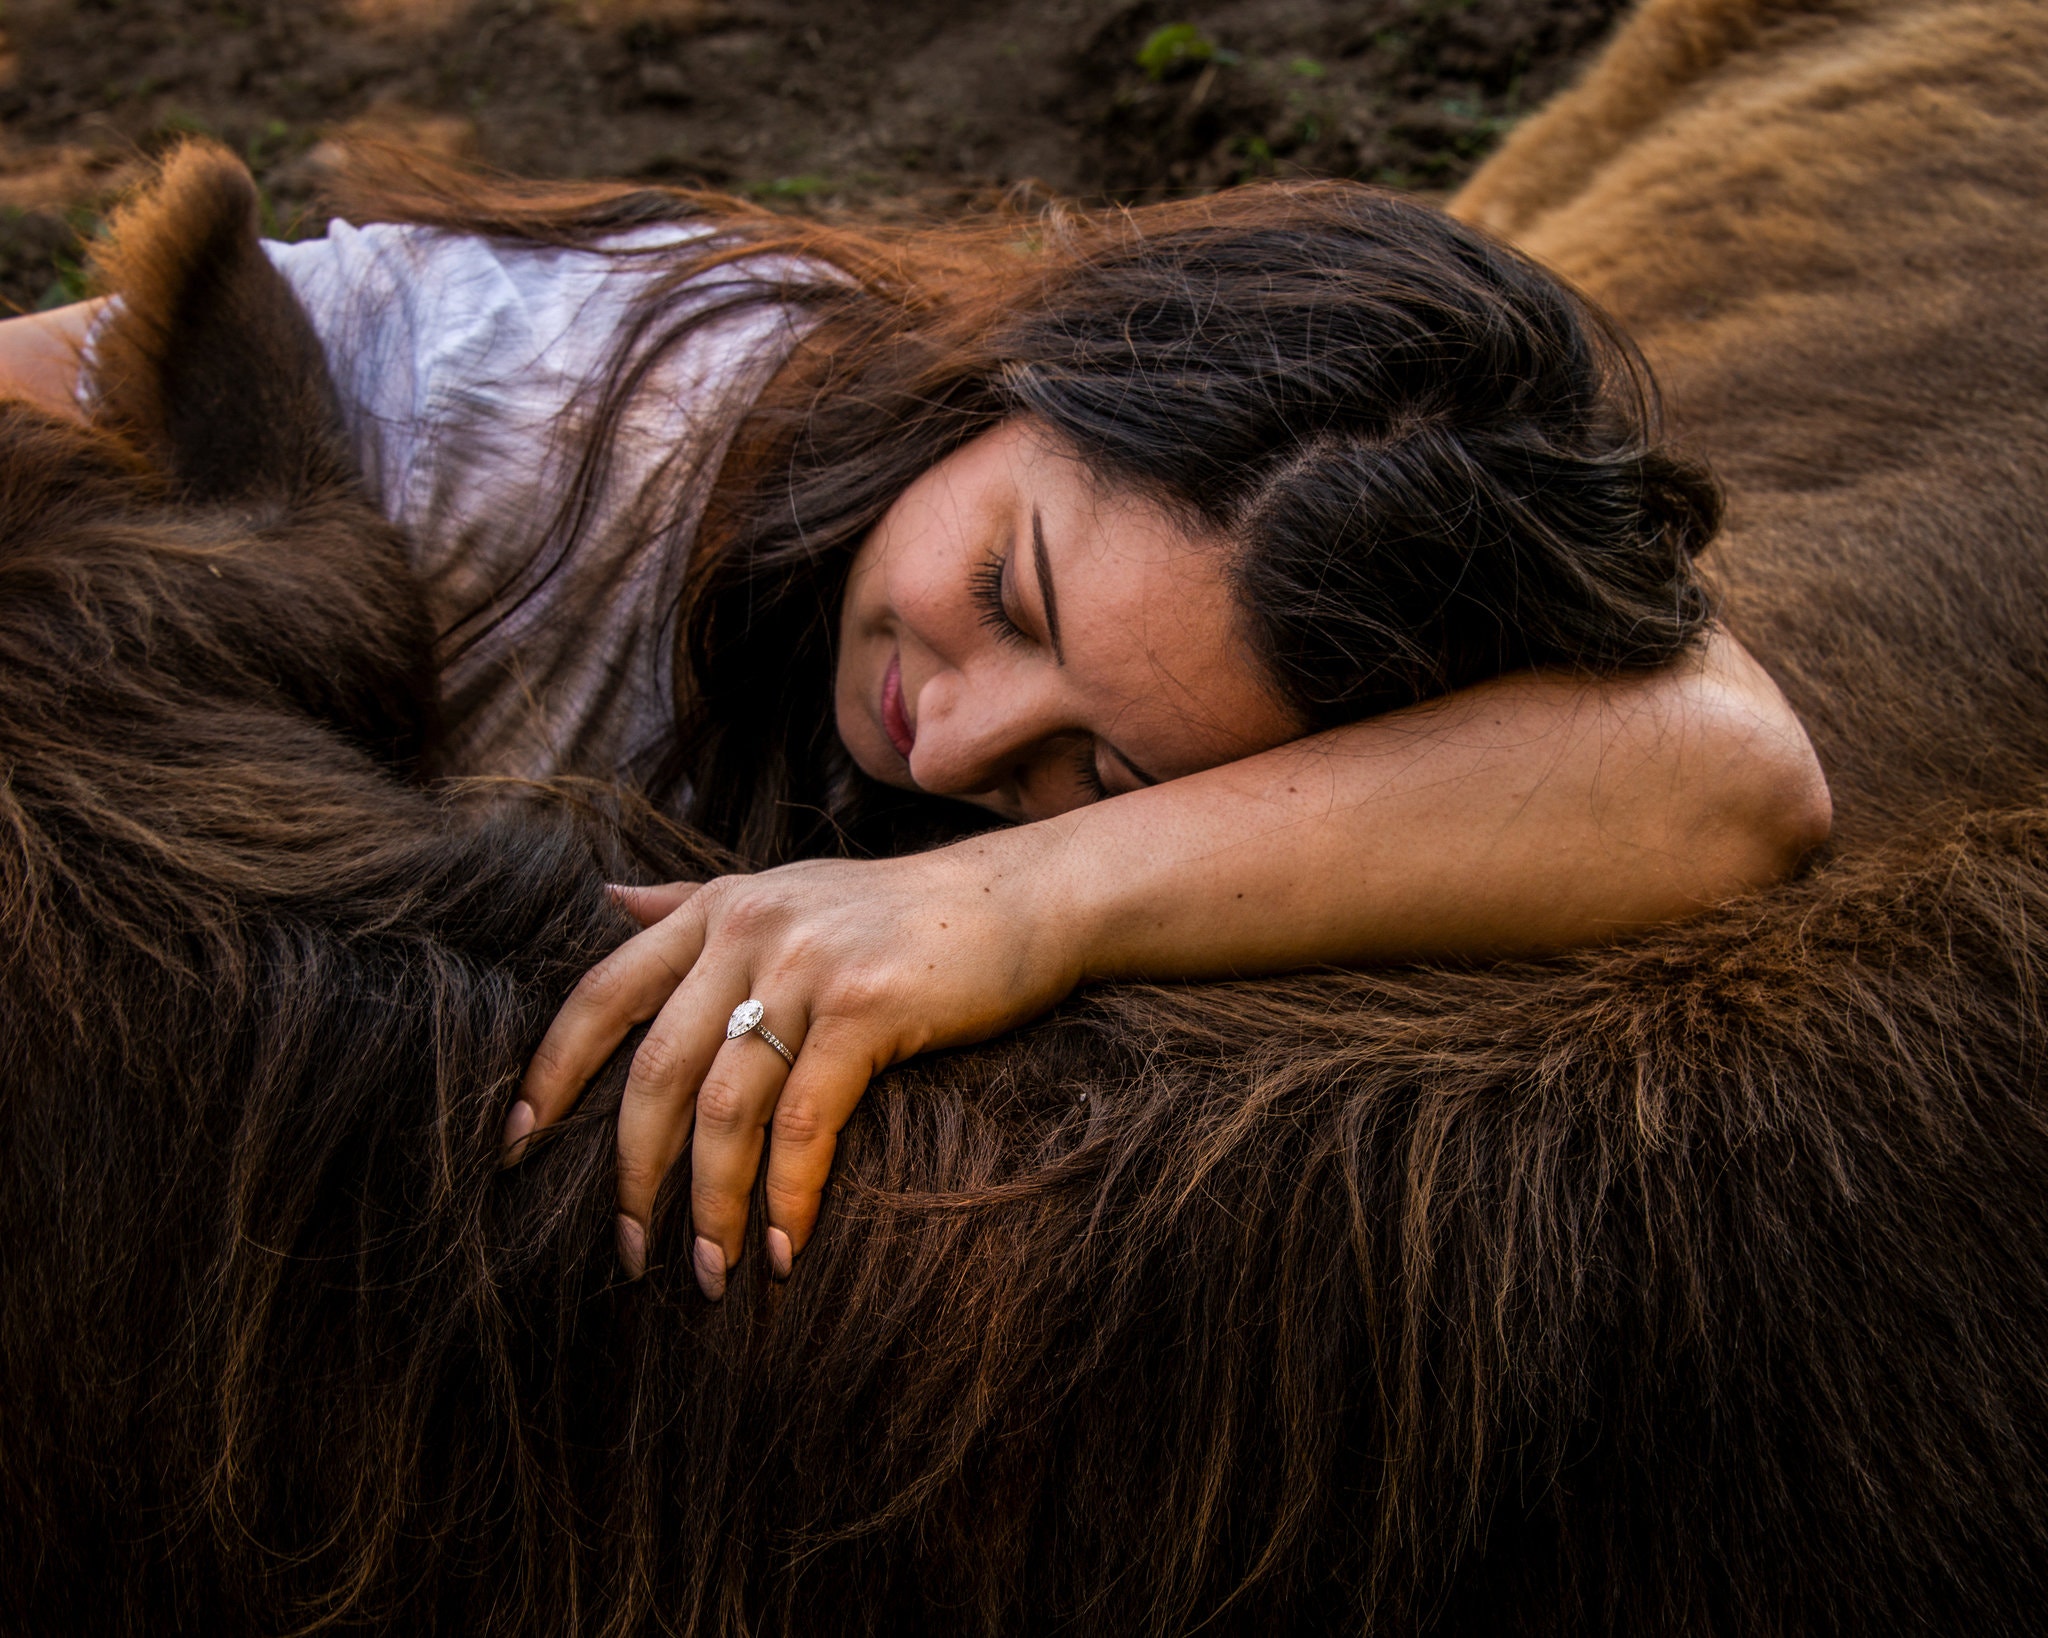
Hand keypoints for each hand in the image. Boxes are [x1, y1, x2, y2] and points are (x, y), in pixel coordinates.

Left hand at [506, 832, 1082, 1295]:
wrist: (1023, 899)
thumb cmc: (902, 914)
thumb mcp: (786, 891)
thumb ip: (693, 904)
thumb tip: (606, 898)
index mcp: (716, 909)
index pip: (602, 993)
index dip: (552, 1072)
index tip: (515, 1146)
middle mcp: (748, 930)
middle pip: (654, 1070)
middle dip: (632, 1173)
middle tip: (628, 1251)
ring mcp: (806, 966)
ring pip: (723, 1107)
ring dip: (709, 1204)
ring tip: (708, 1273)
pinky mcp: (866, 1008)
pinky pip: (804, 1123)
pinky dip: (788, 1196)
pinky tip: (786, 1249)